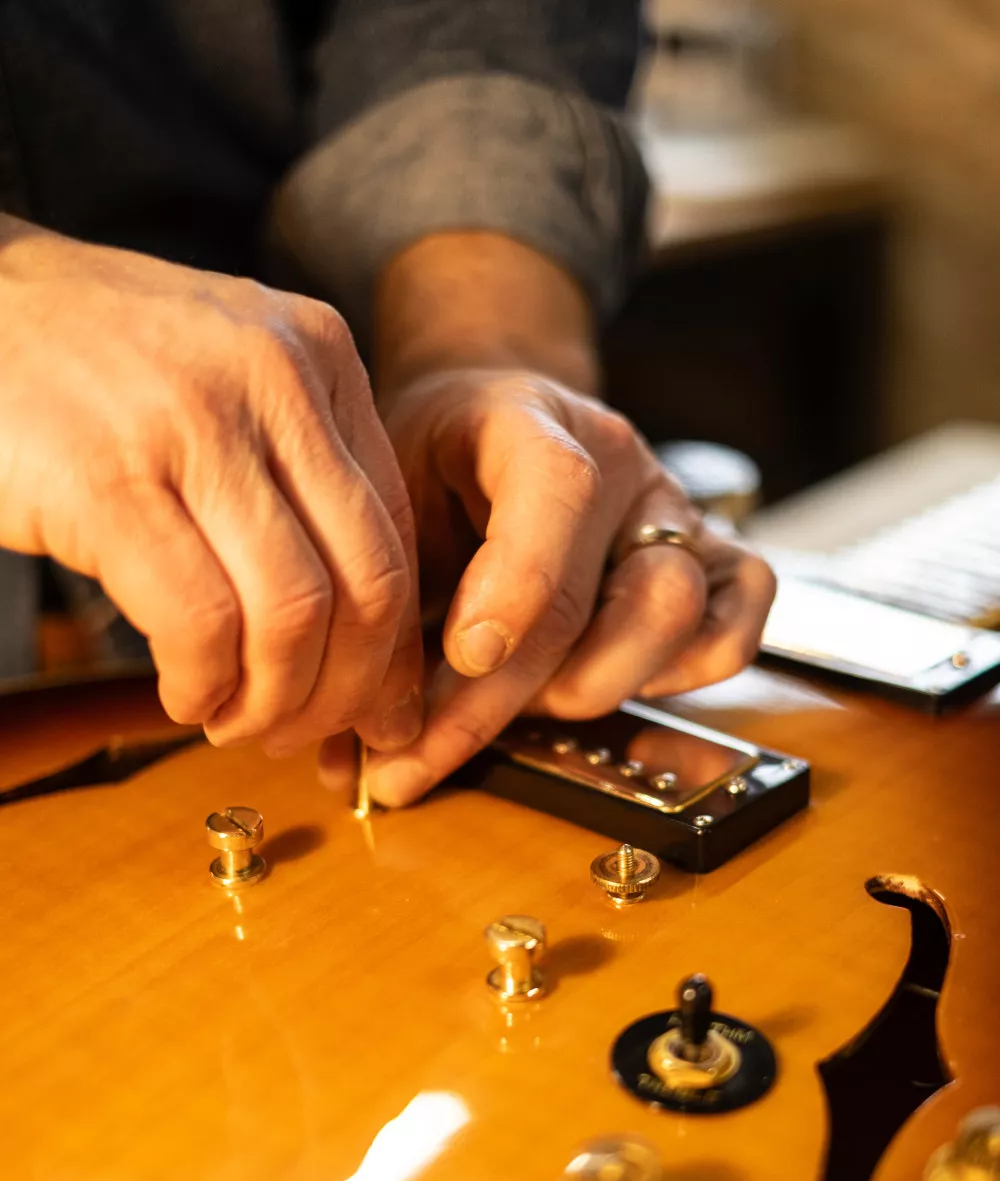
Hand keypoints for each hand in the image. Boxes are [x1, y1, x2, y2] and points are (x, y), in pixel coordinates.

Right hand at [0, 221, 422, 752]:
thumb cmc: (96, 366)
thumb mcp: (229, 379)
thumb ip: (302, 473)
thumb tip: (371, 633)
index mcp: (318, 352)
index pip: (396, 531)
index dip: (391, 644)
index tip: (370, 707)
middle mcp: (273, 375)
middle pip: (365, 581)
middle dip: (345, 690)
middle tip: (298, 732)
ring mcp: (191, 422)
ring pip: (292, 613)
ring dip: (270, 701)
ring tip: (231, 721)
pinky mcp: (106, 479)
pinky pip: (200, 624)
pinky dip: (202, 686)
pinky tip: (183, 694)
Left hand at [336, 368, 774, 805]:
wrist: (484, 426)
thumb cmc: (428, 472)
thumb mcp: (383, 511)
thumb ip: (378, 608)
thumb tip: (347, 755)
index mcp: (526, 420)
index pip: (554, 486)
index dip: (515, 586)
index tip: (464, 659)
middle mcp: (618, 463)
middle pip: (594, 593)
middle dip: (501, 698)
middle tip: (415, 756)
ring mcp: (674, 514)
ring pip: (673, 618)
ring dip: (582, 691)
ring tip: (503, 712)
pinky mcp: (711, 565)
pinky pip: (728, 637)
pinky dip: (669, 683)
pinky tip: (587, 690)